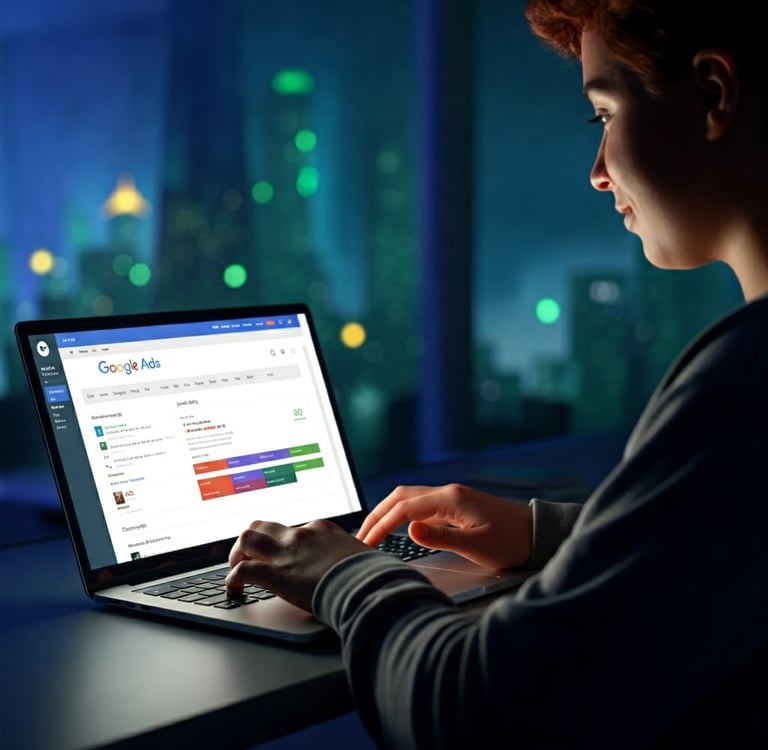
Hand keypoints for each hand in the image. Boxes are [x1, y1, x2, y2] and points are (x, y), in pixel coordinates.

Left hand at [226, 519, 370, 611]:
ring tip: (237, 569)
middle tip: (250, 556)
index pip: (294, 529)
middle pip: (263, 525)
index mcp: (322, 529)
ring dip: (237, 553)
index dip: (284, 543)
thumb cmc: (372, 573)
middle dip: (252, 540)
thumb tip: (367, 568)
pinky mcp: (276, 574)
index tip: (284, 555)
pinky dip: (232, 580)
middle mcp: (301, 535)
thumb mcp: (364, 558)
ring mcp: (287, 552)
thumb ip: (355, 559)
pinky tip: (234, 591)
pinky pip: (242, 571)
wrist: (368, 584)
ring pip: (247, 538)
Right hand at [356, 483, 532, 569]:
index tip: (366, 545)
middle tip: (360, 538)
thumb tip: (408, 529)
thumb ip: (442, 538)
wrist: (538, 534)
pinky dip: (401, 513)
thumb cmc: (512, 542)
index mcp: (451, 499)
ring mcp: (451, 497)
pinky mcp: (455, 505)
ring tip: (371, 532)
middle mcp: (448, 492)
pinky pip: (420, 505)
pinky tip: (396, 527)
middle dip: (377, 515)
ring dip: (387, 512)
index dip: (381, 525)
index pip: (404, 508)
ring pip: (409, 498)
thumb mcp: (478, 546)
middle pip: (401, 496)